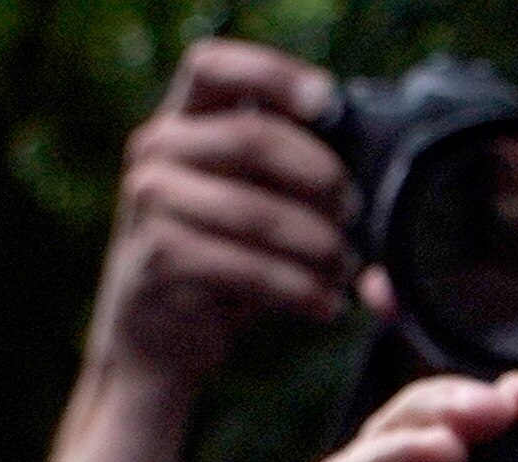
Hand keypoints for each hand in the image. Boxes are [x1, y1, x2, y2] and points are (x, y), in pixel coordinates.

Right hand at [81, 41, 354, 406]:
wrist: (153, 340)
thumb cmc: (217, 262)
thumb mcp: (246, 202)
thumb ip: (283, 171)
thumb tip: (366, 165)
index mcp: (178, 121)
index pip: (213, 66)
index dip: (272, 73)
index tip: (329, 102)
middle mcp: (155, 151)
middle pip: (251, 137)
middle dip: (319, 175)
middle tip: (354, 211)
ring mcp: (150, 205)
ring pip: (256, 211)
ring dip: (318, 243)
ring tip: (346, 269)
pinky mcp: (160, 261)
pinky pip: (250, 269)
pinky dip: (301, 289)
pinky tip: (326, 305)